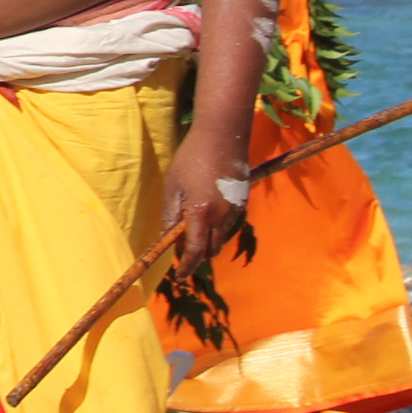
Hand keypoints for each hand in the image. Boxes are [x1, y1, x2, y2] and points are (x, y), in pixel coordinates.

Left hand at [164, 133, 249, 267]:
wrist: (222, 136)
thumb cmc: (191, 158)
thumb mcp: (173, 185)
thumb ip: (170, 214)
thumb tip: (168, 237)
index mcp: (201, 213)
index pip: (195, 251)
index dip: (187, 266)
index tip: (180, 276)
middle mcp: (222, 217)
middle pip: (211, 250)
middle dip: (197, 255)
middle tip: (182, 247)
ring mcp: (236, 210)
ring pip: (221, 238)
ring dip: (208, 241)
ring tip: (192, 225)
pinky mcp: (243, 202)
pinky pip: (230, 225)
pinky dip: (218, 228)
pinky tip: (208, 212)